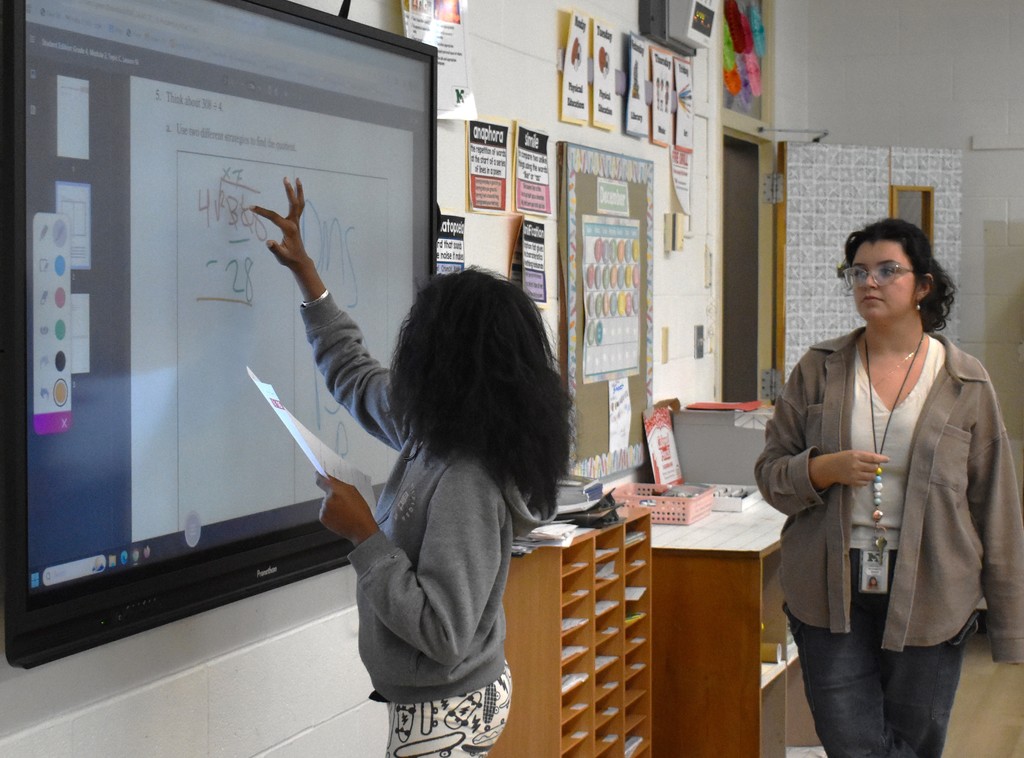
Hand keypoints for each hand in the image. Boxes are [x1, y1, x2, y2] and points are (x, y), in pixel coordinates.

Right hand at [249, 177, 325, 301]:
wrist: (300, 261)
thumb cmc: (289, 259)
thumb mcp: (281, 256)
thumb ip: (275, 249)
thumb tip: (268, 242)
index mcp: (289, 229)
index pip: (274, 217)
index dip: (262, 212)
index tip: (250, 207)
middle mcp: (294, 223)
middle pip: (293, 204)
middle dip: (289, 191)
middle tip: (286, 178)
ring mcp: (296, 222)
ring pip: (299, 204)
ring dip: (298, 191)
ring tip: (297, 179)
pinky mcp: (296, 223)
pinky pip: (298, 207)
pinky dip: (298, 198)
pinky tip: (296, 191)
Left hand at [315, 473, 379, 545]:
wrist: (361, 529)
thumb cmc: (360, 510)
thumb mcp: (354, 492)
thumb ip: (340, 485)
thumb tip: (330, 480)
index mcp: (336, 491)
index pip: (321, 480)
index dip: (319, 476)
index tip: (318, 474)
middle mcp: (327, 500)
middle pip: (327, 493)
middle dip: (333, 495)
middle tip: (344, 501)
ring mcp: (324, 510)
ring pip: (326, 503)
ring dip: (332, 505)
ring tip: (344, 511)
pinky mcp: (323, 518)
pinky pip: (325, 512)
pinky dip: (330, 513)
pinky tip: (340, 517)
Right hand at [809, 449, 888, 489]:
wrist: (830, 467)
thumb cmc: (843, 458)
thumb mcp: (853, 453)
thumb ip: (865, 456)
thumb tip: (880, 460)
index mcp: (856, 455)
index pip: (872, 458)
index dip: (881, 459)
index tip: (887, 459)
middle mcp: (856, 465)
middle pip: (874, 468)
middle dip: (875, 467)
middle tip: (873, 466)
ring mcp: (855, 475)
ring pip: (871, 476)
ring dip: (872, 474)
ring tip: (867, 471)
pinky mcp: (854, 482)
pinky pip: (866, 482)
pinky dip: (867, 479)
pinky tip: (862, 476)